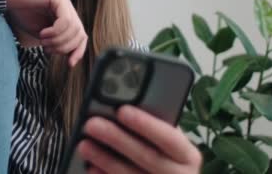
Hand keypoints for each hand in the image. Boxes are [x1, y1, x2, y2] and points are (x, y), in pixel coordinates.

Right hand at [0, 0, 86, 65]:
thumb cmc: (19, 14)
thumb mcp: (41, 34)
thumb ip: (56, 42)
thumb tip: (71, 57)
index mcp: (65, 16)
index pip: (81, 36)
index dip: (78, 51)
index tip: (69, 64)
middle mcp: (67, 7)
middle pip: (79, 34)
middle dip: (64, 48)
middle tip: (46, 49)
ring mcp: (64, 1)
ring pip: (74, 29)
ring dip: (58, 41)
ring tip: (42, 41)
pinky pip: (66, 21)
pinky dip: (55, 32)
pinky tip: (42, 33)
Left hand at [77, 105, 201, 172]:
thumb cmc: (163, 155)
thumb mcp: (165, 140)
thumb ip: (152, 123)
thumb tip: (122, 103)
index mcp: (188, 156)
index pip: (169, 138)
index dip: (146, 124)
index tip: (122, 110)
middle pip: (147, 157)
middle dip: (117, 139)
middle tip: (92, 124)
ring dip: (105, 160)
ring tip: (84, 144)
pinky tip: (91, 168)